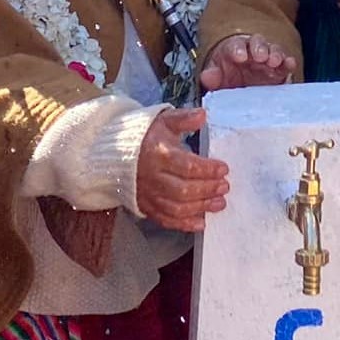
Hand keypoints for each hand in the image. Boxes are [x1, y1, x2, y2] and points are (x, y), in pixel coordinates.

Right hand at [136, 108, 229, 232]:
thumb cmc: (145, 136)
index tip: (224, 168)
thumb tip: (202, 115)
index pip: (187, 166)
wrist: (115, 152)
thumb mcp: (164, 120)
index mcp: (158, 154)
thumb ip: (183, 118)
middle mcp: (152, 177)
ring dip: (200, 207)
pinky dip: (184, 224)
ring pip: (176, 208)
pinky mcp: (146, 206)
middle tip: (225, 187)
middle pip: (183, 190)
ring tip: (219, 203)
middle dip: (207, 190)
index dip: (208, 169)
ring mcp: (148, 194)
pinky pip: (165, 220)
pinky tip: (201, 222)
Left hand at [199, 34, 295, 90]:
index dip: (237, 49)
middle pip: (257, 43)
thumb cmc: (228, 77)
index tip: (239, 56)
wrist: (241, 84)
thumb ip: (211, 76)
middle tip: (260, 56)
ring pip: (273, 50)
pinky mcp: (280, 70)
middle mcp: (252, 51)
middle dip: (259, 48)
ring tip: (275, 61)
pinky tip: (290, 64)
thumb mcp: (216, 77)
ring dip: (275, 54)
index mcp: (234, 49)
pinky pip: (286, 63)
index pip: (235, 45)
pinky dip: (288, 62)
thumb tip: (207, 76)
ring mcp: (268, 59)